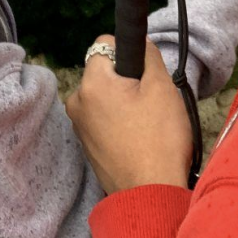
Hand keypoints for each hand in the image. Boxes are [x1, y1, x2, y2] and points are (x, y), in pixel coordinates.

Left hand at [66, 38, 191, 194]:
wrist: (151, 194)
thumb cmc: (159, 138)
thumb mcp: (162, 86)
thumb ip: (147, 54)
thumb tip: (138, 42)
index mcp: (90, 84)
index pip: (105, 43)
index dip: (131, 53)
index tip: (146, 75)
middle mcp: (76, 102)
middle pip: (104, 71)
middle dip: (127, 79)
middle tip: (150, 101)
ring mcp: (79, 128)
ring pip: (105, 96)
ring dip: (124, 101)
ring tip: (147, 123)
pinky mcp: (87, 147)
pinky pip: (103, 119)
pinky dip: (119, 121)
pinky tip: (138, 139)